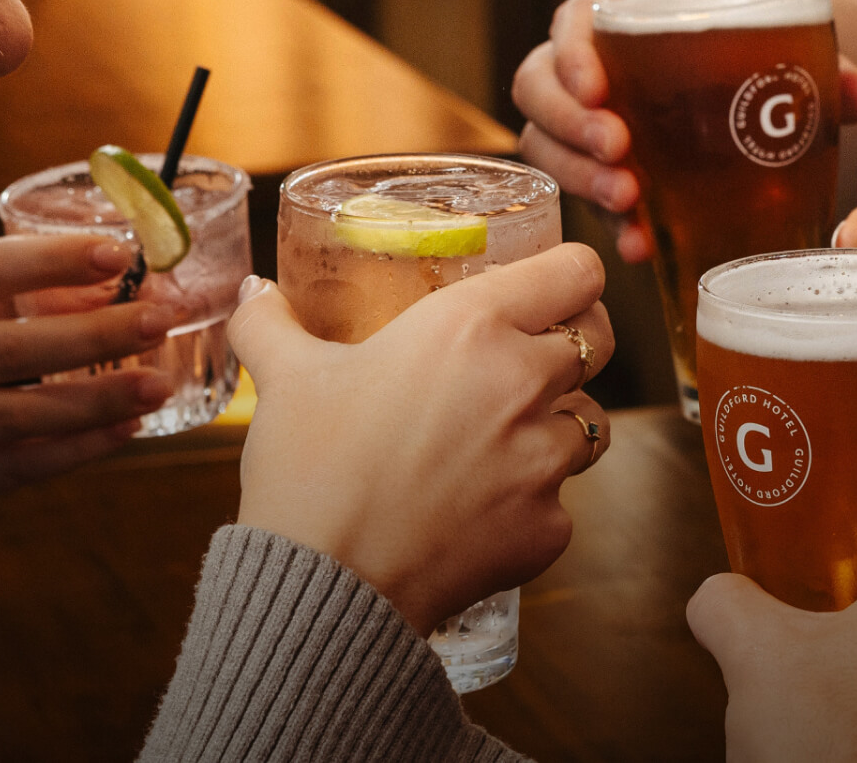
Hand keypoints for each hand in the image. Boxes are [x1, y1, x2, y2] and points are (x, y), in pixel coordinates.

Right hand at [0, 235, 185, 514]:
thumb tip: (111, 272)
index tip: (119, 255)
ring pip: (19, 414)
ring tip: (157, 383)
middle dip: (93, 335)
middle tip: (160, 319)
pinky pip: (15, 467)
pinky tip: (125, 428)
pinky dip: (75, 449)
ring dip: (96, 399)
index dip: (53, 261)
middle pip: (10, 347)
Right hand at [229, 244, 615, 627]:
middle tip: (530, 358)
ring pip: (592, 422)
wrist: (328, 585)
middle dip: (574, 343)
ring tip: (501, 439)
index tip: (550, 287)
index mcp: (471, 327)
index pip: (577, 271)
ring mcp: (546, 459)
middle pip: (600, 340)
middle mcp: (524, 383)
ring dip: (559, 424)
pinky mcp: (551, 526)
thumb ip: (271, 323)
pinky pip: (562, 501)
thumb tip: (256, 292)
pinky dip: (530, 503)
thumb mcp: (283, 380)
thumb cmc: (309, 469)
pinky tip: (478, 510)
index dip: (569, 274)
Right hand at [513, 0, 856, 263]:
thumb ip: (824, 74)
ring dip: (581, 176)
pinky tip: (640, 244)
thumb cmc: (754, 69)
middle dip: (571, 125)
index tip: (598, 84)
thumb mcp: (787, 64)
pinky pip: (582, 200)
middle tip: (619, 152)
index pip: (571, 25)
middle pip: (540, 89)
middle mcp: (590, 74)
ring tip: (629, 202)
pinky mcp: (600, 176)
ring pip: (548, 147)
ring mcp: (586, 127)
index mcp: (622, 26)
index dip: (571, 54)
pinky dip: (610, 224)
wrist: (757, 109)